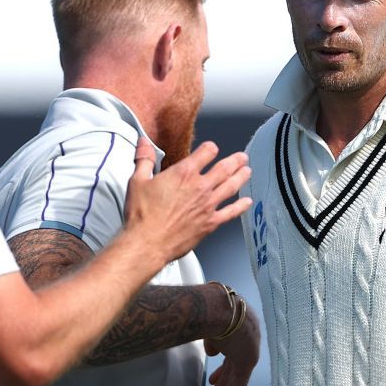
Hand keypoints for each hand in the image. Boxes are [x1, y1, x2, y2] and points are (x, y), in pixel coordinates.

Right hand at [124, 139, 251, 264]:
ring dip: (241, 177)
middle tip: (242, 157)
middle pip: (224, 168)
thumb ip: (144, 159)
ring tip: (247, 171)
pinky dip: (241, 206)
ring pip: (231, 187)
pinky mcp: (211, 223)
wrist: (148, 242)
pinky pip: (231, 212)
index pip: (205, 153)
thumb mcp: (138, 181)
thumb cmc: (142, 215)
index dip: (210, 149)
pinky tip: (247, 202)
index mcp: (184, 173)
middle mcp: (200, 187)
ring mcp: (208, 205)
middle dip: (235, 161)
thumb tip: (144, 143)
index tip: (212, 148)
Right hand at [203, 307, 259, 385]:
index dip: (222, 370)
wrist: (217, 307)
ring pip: (237, 380)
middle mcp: (248, 341)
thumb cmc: (209, 309)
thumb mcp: (210, 325)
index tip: (213, 381)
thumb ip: (213, 340)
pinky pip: (239, 384)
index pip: (231, 356)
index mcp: (240, 330)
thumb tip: (213, 352)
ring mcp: (249, 351)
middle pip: (233, 369)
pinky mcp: (247, 361)